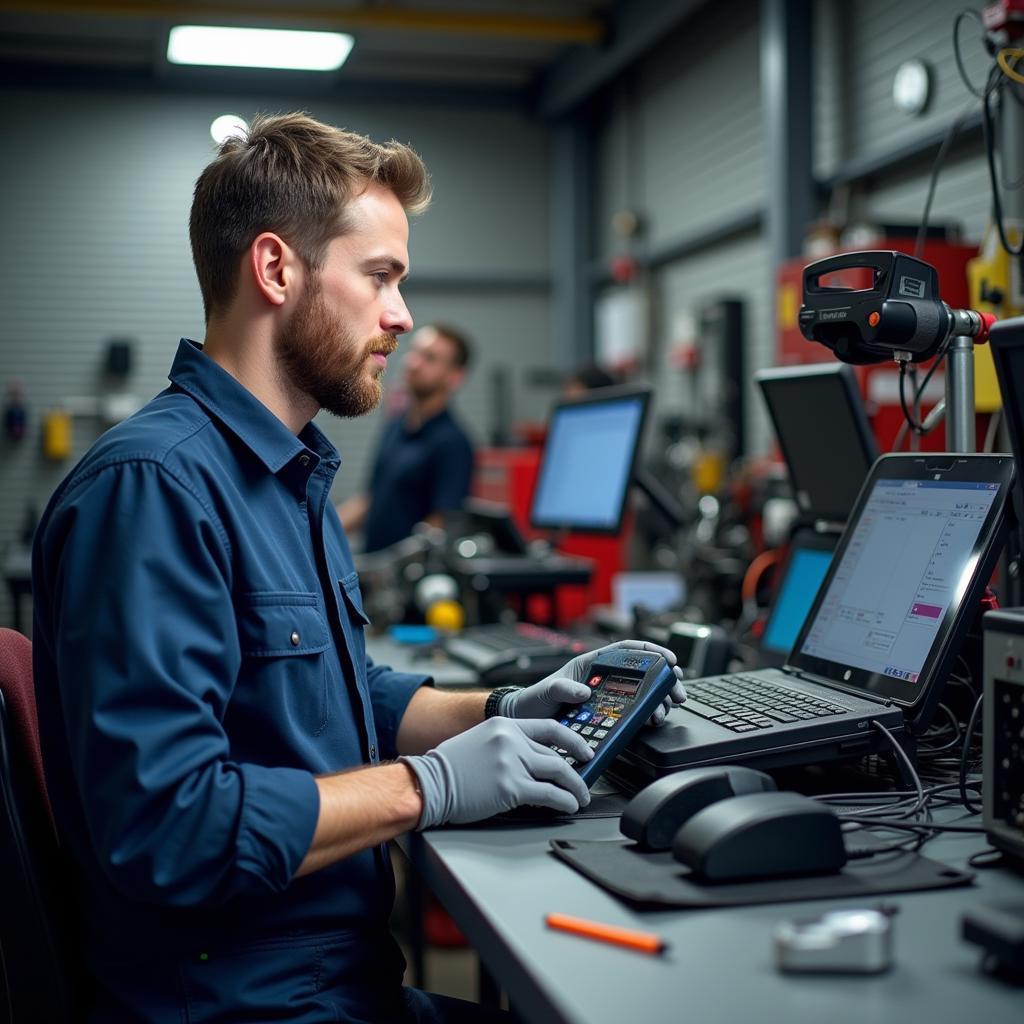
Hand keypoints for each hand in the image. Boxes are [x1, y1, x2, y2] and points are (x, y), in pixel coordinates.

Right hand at [401, 718, 593, 827]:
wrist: (429, 783)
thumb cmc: (450, 768)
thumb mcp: (481, 741)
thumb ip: (508, 745)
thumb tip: (536, 762)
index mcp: (505, 725)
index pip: (550, 728)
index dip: (573, 740)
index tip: (585, 750)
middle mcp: (511, 740)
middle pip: (557, 754)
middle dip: (577, 770)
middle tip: (585, 782)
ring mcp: (512, 762)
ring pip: (558, 772)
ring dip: (574, 788)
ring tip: (580, 798)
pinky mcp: (511, 787)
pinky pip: (549, 794)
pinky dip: (563, 801)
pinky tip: (568, 806)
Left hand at [498, 638, 687, 726]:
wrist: (527, 722)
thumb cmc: (535, 701)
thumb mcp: (547, 691)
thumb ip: (563, 689)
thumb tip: (584, 692)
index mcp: (592, 663)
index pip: (627, 650)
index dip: (651, 651)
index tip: (669, 659)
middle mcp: (603, 678)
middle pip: (642, 673)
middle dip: (664, 681)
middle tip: (677, 692)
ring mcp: (607, 697)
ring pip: (642, 694)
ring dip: (659, 701)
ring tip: (663, 711)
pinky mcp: (607, 716)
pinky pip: (632, 713)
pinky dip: (646, 716)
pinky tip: (652, 720)